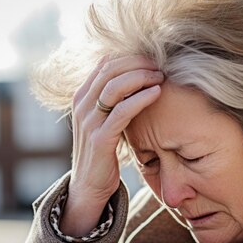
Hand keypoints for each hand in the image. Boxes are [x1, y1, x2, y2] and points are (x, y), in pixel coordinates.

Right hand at [61, 55, 163, 236]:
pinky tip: (157, 93)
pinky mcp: (100, 139)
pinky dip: (141, 99)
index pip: (105, 64)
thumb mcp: (104, 119)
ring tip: (161, 76)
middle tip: (160, 64)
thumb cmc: (102, 150)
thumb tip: (133, 74)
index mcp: (81, 97)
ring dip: (141, 77)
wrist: (89, 186)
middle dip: (138, 63)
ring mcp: (89, 122)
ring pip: (115, 87)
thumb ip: (112, 99)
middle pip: (110, 70)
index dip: (129, 56)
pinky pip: (122, 111)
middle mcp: (81, 105)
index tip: (152, 57)